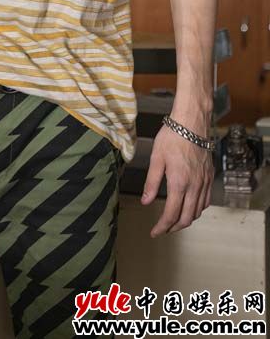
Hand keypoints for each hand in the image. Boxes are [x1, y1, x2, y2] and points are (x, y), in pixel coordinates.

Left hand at [141, 122, 214, 237]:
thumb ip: (151, 182)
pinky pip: (206, 200)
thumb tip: (146, 201)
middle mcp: (194, 186)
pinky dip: (197, 208)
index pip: (171, 214)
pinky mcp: (209, 176)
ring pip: (198, 211)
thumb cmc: (172, 137)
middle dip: (174, 227)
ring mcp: (204, 182)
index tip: (154, 232)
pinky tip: (189, 206)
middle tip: (163, 229)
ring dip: (186, 219)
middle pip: (186, 217)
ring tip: (174, 220)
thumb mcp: (156, 158)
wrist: (192, 122)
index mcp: (179, 183)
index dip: (162, 227)